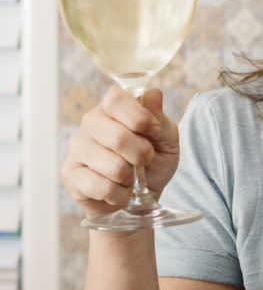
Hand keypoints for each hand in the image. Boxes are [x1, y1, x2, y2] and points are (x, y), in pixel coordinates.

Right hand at [61, 86, 180, 220]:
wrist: (139, 196)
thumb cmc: (153, 160)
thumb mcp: (166, 137)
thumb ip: (160, 117)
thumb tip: (153, 94)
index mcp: (113, 107)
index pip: (116, 98)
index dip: (139, 117)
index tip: (155, 131)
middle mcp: (90, 122)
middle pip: (117, 136)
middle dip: (142, 153)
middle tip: (146, 159)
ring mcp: (77, 148)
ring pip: (112, 165)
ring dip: (130, 177)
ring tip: (129, 176)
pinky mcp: (70, 174)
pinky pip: (102, 187)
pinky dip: (119, 194)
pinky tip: (117, 190)